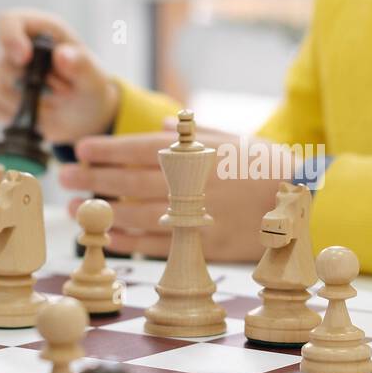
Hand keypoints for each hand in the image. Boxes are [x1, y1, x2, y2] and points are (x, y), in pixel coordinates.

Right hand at [0, 7, 120, 143]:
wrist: (82, 115)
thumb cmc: (88, 88)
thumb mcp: (94, 79)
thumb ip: (82, 65)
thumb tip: (62, 55)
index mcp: (42, 30)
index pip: (8, 21)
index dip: (10, 37)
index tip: (24, 57)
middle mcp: (17, 48)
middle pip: (4, 64)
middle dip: (33, 86)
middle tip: (62, 92)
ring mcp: (2, 72)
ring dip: (27, 104)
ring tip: (52, 103)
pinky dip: (14, 117)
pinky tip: (34, 114)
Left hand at [58, 123, 293, 261]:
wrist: (305, 202)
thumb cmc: (268, 167)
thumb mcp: (233, 140)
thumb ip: (192, 134)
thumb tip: (155, 128)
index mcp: (197, 155)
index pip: (139, 150)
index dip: (106, 150)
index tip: (80, 148)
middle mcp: (193, 184)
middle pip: (130, 181)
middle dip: (93, 178)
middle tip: (66, 176)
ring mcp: (198, 216)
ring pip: (138, 214)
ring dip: (104, 211)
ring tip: (79, 208)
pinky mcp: (206, 245)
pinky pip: (159, 244)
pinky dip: (130, 241)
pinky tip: (110, 236)